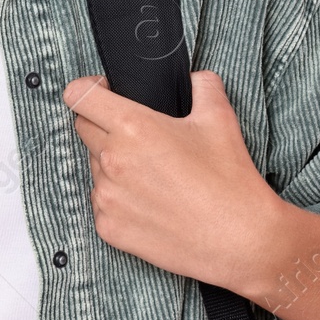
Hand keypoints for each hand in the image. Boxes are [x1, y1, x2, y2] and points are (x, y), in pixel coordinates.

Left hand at [62, 69, 287, 292]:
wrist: (241, 241)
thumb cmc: (230, 181)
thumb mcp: (219, 118)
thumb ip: (202, 86)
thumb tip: (195, 78)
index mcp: (132, 126)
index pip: (78, 95)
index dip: (90, 88)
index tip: (105, 93)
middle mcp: (112, 160)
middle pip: (83, 128)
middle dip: (103, 124)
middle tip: (138, 136)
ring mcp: (107, 197)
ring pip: (94, 166)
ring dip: (113, 163)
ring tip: (152, 174)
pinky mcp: (108, 228)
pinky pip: (101, 201)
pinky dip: (118, 197)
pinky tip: (151, 201)